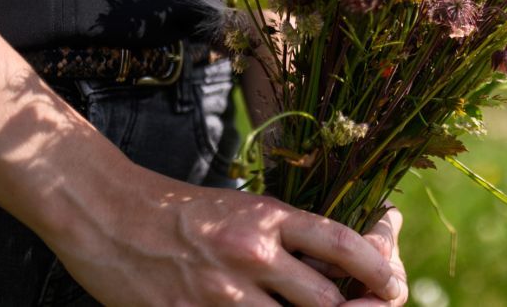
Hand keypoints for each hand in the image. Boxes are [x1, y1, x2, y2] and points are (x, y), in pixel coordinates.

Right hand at [52, 165, 403, 305]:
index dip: (379, 269)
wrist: (110, 215)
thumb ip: (285, 236)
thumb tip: (331, 267)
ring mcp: (222, 291)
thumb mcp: (245, 209)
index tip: (396, 286)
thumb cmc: (183, 212)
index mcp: (271, 217)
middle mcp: (254, 253)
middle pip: (326, 298)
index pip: (342, 243)